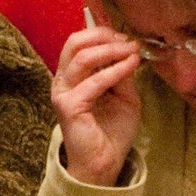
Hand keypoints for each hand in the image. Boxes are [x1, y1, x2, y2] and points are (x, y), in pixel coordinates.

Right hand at [50, 24, 143, 185]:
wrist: (106, 161)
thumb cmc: (113, 130)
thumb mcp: (124, 96)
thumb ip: (122, 74)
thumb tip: (129, 50)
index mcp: (73, 76)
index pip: (78, 43)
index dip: (101, 33)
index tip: (126, 37)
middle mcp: (63, 80)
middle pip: (74, 43)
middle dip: (103, 36)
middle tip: (127, 40)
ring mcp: (63, 92)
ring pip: (81, 58)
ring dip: (110, 50)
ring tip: (132, 51)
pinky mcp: (69, 106)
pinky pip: (93, 82)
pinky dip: (114, 70)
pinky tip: (131, 65)